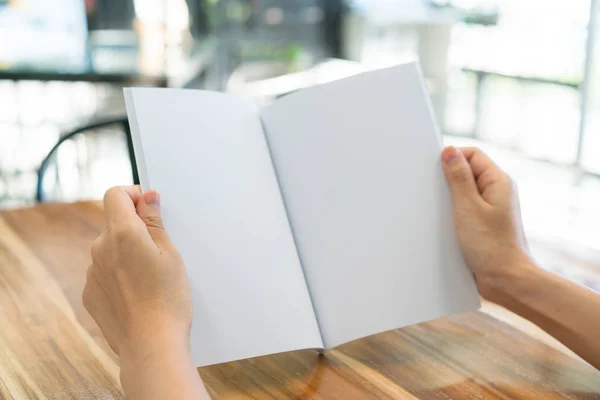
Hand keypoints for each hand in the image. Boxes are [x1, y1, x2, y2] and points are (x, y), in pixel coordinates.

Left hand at [83, 186, 197, 396]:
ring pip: (110, 249)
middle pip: (114, 223)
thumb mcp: (170, 254)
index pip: (115, 194)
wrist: (151, 345)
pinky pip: (104, 272)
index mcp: (123, 233)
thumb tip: (147, 197)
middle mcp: (100, 248)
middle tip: (160, 250)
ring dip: (127, 253)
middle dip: (135, 229)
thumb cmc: (167, 299)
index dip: (133, 195)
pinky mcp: (90, 293)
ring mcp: (92, 272)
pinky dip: (119, 275)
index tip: (149, 206)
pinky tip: (138, 293)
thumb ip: (154, 222)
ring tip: (151, 278)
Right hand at [441, 146, 534, 301]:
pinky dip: (452, 212)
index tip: (433, 168)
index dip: (452, 157)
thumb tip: (449, 151)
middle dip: (447, 179)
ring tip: (439, 210)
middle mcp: (496, 192)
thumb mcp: (468, 207)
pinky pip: (463, 209)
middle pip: (467, 171)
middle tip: (434, 191)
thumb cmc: (492, 246)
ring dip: (449, 198)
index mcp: (498, 181)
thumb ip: (458, 177)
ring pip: (463, 192)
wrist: (505, 280)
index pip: (472, 154)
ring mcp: (490, 208)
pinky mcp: (482, 223)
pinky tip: (444, 223)